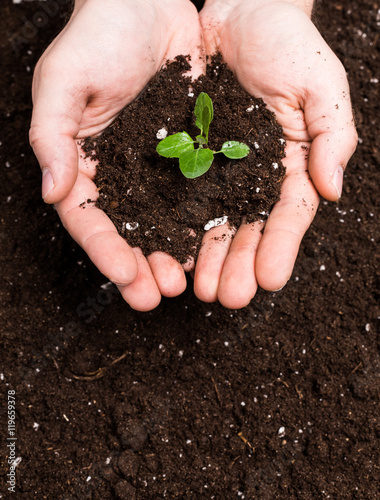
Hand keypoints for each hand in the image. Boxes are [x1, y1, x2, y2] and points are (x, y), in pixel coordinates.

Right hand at [30, 0, 203, 310]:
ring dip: (174, 255)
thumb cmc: (97, 36)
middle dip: (142, 267)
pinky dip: (205, 222)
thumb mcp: (64, 81)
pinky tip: (216, 245)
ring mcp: (158, 168)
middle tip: (159, 296)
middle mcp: (121, 175)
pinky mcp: (193, 154)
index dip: (105, 251)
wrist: (147, 4)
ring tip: (188, 283)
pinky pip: (199, 193)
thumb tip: (53, 192)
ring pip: (165, 222)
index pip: (89, 219)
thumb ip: (53, 137)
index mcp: (84, 164)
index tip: (124, 277)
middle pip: (128, 233)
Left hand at [195, 0, 357, 307]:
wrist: (240, 13)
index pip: (289, 214)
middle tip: (226, 297)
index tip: (270, 280)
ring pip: (212, 221)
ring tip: (197, 289)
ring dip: (205, 257)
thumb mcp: (320, 84)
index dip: (281, 247)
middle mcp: (253, 175)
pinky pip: (179, 194)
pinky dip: (175, 224)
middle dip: (238, 265)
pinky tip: (169, 251)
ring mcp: (218, 168)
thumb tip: (333, 188)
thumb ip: (332, 136)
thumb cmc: (287, 43)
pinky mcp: (186, 156)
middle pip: (248, 229)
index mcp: (291, 164)